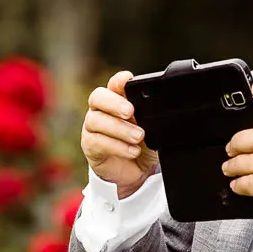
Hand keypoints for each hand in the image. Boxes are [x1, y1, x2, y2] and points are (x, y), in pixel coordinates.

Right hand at [81, 71, 159, 199]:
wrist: (138, 171)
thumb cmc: (144, 144)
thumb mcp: (153, 128)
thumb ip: (151, 116)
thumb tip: (162, 110)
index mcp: (117, 99)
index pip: (114, 84)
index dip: (118, 81)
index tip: (128, 80)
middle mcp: (101, 110)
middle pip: (97, 97)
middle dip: (114, 102)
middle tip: (130, 111)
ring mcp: (92, 127)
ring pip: (96, 120)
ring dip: (119, 128)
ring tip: (139, 136)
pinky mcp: (90, 146)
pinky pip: (97, 142)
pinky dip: (117, 146)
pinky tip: (133, 151)